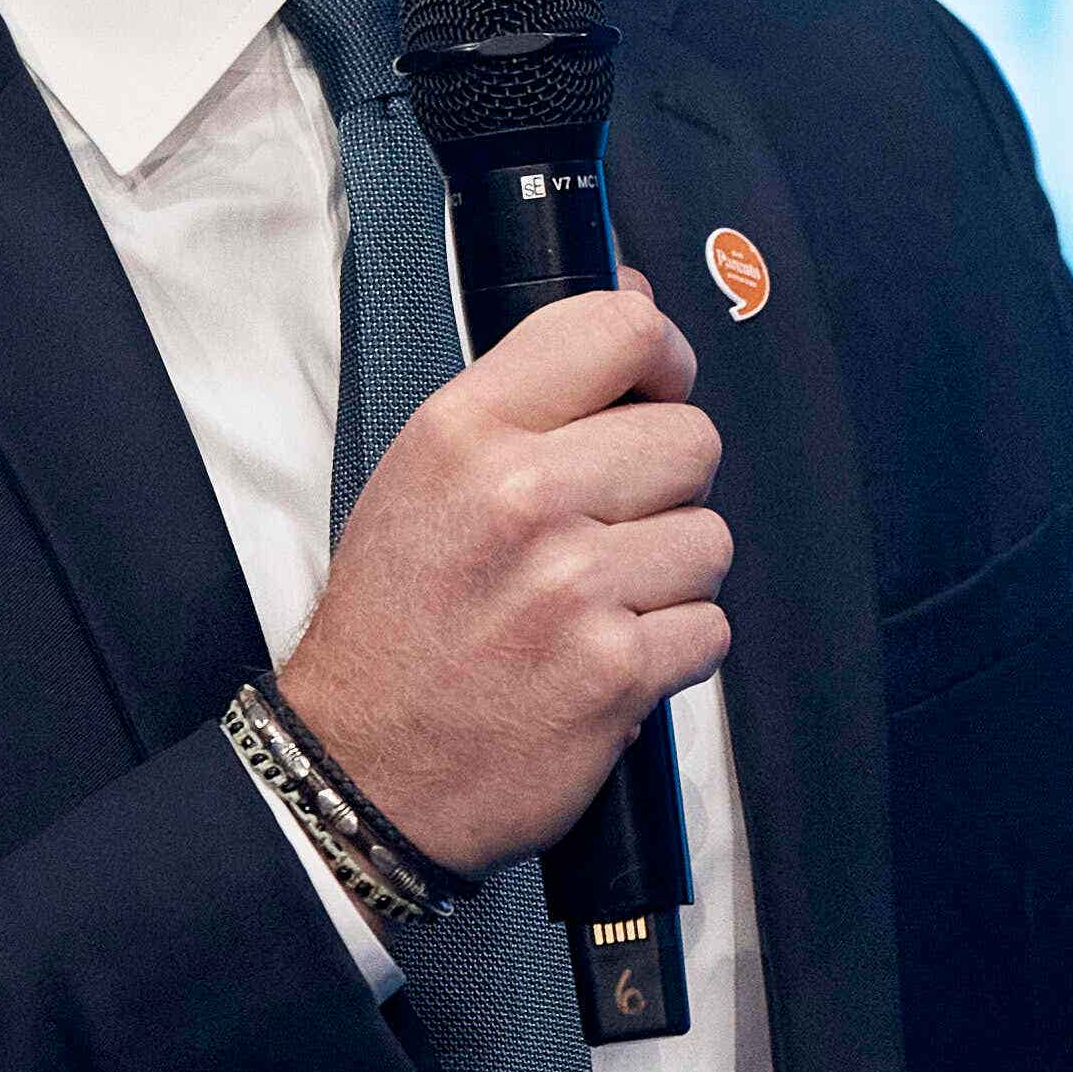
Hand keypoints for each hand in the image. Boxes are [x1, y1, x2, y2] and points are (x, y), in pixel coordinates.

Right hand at [279, 280, 729, 877]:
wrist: (363, 769)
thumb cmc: (397, 625)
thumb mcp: (426, 476)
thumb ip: (529, 394)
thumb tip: (634, 303)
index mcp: (467, 431)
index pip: (620, 329)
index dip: (663, 358)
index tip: (657, 389)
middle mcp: (522, 496)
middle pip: (691, 439)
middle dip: (668, 487)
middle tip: (610, 530)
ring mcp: (574, 586)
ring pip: (709, 540)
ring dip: (670, 579)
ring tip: (595, 606)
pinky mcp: (617, 670)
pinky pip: (709, 629)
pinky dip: (671, 653)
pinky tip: (606, 661)